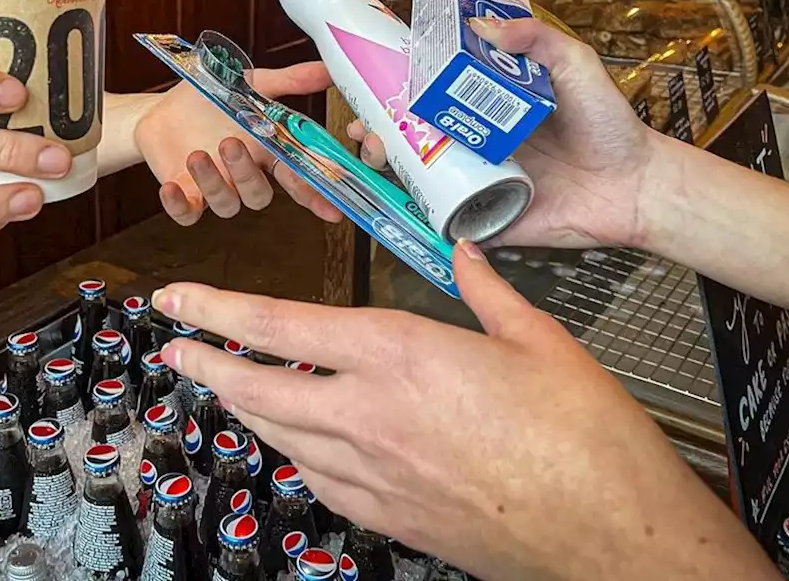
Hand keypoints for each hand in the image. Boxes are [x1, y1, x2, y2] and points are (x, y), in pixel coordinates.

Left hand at [134, 62, 342, 225]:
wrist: (160, 109)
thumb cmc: (209, 99)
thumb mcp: (251, 82)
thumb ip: (290, 81)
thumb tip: (328, 70)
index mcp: (264, 151)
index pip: (296, 178)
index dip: (314, 195)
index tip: (331, 208)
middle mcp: (243, 174)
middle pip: (259, 194)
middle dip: (247, 174)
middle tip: (231, 143)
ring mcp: (215, 188)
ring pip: (227, 204)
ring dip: (214, 182)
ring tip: (197, 154)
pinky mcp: (185, 195)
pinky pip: (187, 215)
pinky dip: (179, 206)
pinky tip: (171, 188)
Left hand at [154, 242, 775, 580]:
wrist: (614, 539)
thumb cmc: (587, 438)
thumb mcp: (540, 340)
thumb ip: (488, 289)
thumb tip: (465, 250)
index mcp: (402, 355)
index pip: (281, 327)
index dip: (218, 310)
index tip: (176, 299)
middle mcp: (370, 415)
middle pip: (260, 387)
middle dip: (208, 364)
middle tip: (174, 347)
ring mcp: (375, 474)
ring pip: (281, 436)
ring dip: (242, 406)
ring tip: (218, 385)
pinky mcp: (390, 517)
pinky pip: (319, 480)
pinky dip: (293, 453)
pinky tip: (291, 444)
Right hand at [351, 16, 658, 247]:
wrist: (636, 188)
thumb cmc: (608, 125)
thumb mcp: (575, 66)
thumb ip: (536, 40)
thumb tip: (487, 25)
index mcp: (483, 100)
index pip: (424, 83)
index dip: (385, 78)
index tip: (359, 72)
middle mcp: (469, 136)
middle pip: (404, 127)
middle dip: (371, 124)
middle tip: (360, 124)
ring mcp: (471, 176)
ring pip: (410, 169)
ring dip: (382, 161)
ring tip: (373, 151)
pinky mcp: (480, 216)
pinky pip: (436, 214)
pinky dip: (409, 210)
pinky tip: (392, 199)